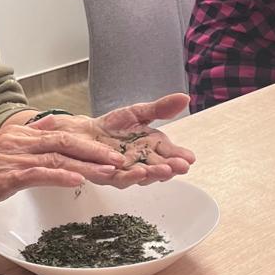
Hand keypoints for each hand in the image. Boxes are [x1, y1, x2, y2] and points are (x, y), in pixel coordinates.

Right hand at [0, 94, 193, 214]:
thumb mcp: (5, 161)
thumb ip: (32, 159)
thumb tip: (58, 165)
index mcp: (25, 135)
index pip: (68, 132)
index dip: (98, 138)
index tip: (123, 146)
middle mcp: (23, 139)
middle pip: (71, 139)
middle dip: (103, 149)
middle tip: (130, 159)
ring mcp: (13, 156)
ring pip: (60, 155)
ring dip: (90, 163)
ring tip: (115, 170)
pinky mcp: (4, 175)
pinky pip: (37, 173)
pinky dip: (60, 176)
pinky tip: (79, 182)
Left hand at [64, 93, 194, 186]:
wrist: (85, 131)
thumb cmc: (113, 125)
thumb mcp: (139, 112)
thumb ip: (161, 108)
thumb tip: (185, 98)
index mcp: (152, 147)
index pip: (170, 154)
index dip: (180, 157)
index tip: (190, 158)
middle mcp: (141, 162)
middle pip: (158, 169)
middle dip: (170, 168)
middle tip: (180, 167)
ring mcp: (125, 170)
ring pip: (141, 176)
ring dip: (152, 175)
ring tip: (162, 170)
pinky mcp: (106, 174)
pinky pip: (117, 177)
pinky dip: (128, 176)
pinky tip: (137, 171)